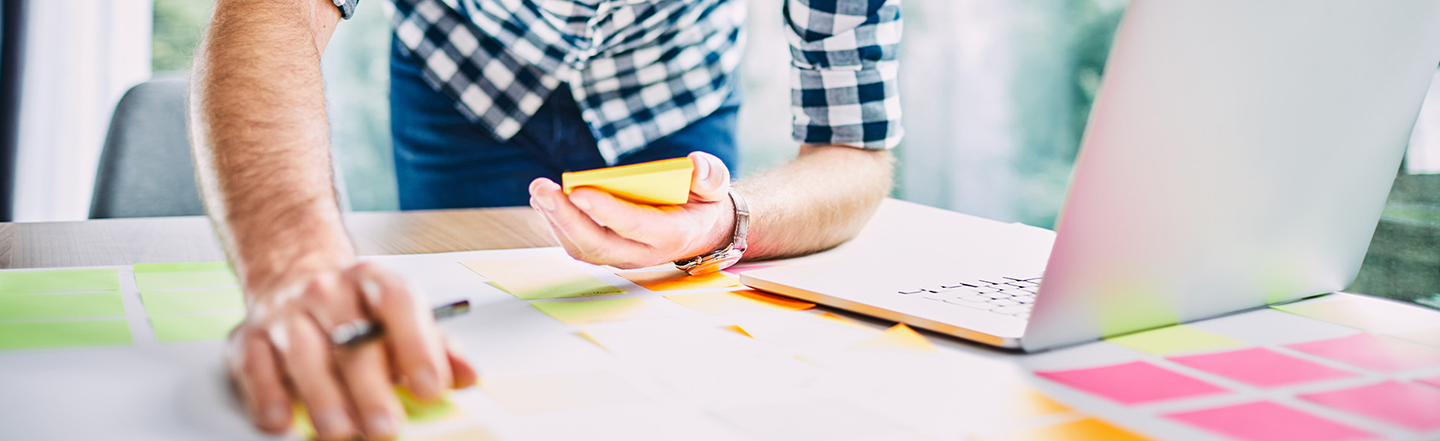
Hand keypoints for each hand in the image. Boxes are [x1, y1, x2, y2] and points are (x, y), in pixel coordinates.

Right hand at [226, 262, 477, 439]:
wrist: (292, 274)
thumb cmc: (354, 307)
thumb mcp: (400, 316)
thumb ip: (437, 347)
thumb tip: (468, 377)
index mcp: (373, 281)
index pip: (398, 303)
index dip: (417, 346)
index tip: (431, 388)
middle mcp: (327, 291)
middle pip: (350, 339)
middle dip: (370, 388)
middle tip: (386, 427)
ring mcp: (286, 313)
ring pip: (304, 354)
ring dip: (323, 397)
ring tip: (340, 432)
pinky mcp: (249, 338)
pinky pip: (255, 366)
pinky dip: (267, 395)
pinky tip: (280, 420)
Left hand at [529, 152, 735, 268]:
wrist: (701, 231)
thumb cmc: (702, 203)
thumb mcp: (716, 186)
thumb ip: (711, 176)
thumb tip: (695, 166)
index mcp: (673, 234)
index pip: (635, 226)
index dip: (607, 211)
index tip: (578, 191)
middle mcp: (644, 253)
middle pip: (599, 243)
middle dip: (567, 217)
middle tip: (543, 189)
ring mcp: (623, 257)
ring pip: (583, 248)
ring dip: (556, 222)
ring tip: (539, 192)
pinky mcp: (608, 252)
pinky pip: (578, 245)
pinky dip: (558, 224)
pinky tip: (545, 201)